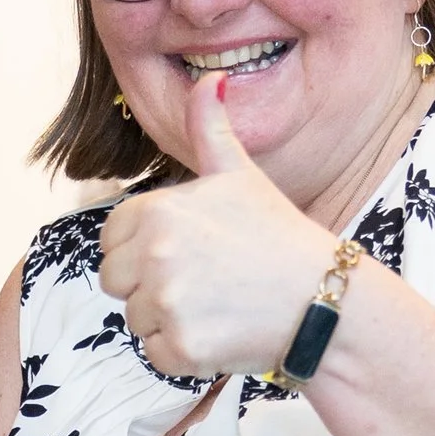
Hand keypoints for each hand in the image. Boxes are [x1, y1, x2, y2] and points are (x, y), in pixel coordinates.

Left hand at [97, 79, 329, 377]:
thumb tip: (210, 80)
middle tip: (204, 282)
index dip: (143, 249)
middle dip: (150, 286)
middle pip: (116, 282)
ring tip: (217, 306)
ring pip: (136, 320)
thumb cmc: (279, 237)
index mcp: (158, 211)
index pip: (112, 240)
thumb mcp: (240, 174)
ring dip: (168, 321)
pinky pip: (157, 355)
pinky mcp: (181, 347)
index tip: (185, 253)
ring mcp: (167, 303)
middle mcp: (154, 254)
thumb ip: (210, 128)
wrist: (322, 298)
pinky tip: (221, 332)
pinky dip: (184, 354)